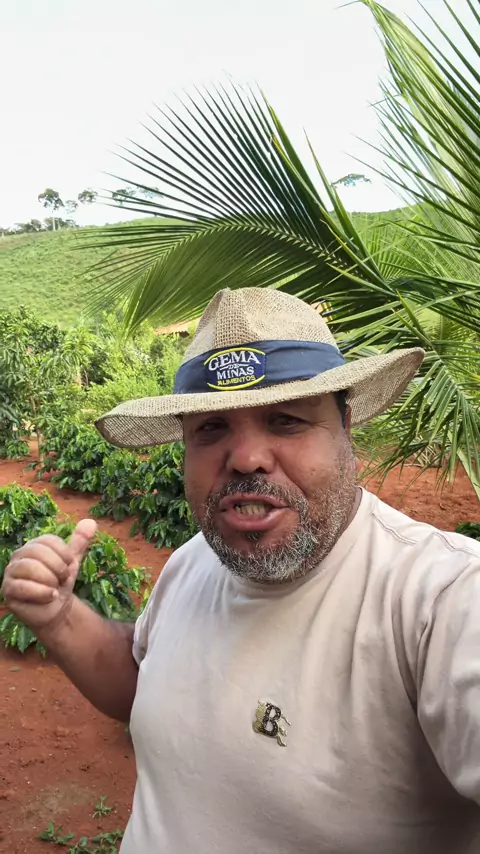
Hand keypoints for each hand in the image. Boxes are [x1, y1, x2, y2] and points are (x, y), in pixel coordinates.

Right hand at [1, 519, 96, 633]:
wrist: (56, 609)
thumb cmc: (60, 583)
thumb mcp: (71, 562)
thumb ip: (79, 542)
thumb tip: (91, 521)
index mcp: (34, 545)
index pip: (49, 540)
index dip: (64, 554)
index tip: (69, 566)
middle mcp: (19, 555)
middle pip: (38, 551)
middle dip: (57, 567)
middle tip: (63, 579)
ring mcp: (11, 572)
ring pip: (30, 568)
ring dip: (50, 580)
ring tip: (55, 588)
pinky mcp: (8, 590)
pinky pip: (22, 587)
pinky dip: (41, 592)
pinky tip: (51, 596)